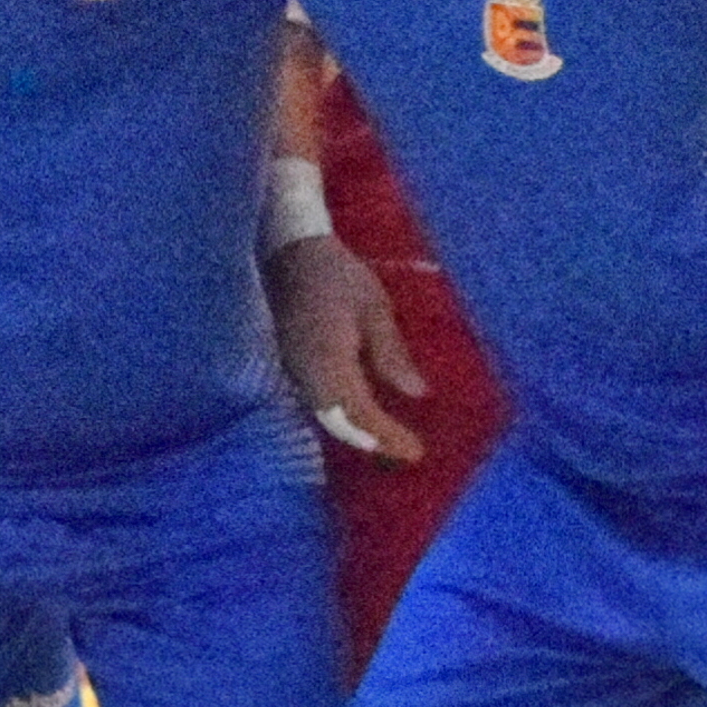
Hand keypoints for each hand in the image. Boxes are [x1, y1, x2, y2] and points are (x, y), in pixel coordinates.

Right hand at [267, 234, 424, 464]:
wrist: (289, 252)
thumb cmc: (336, 274)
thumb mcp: (374, 307)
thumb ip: (391, 352)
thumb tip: (417, 393)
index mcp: (328, 357)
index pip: (357, 410)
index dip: (386, 435)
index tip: (416, 451)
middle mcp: (306, 373)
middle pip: (339, 424)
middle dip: (374, 443)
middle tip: (407, 453)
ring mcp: (295, 372)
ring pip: (326, 418)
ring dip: (358, 436)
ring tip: (390, 444)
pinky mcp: (294, 369)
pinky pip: (319, 405)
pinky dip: (345, 421)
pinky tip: (365, 422)